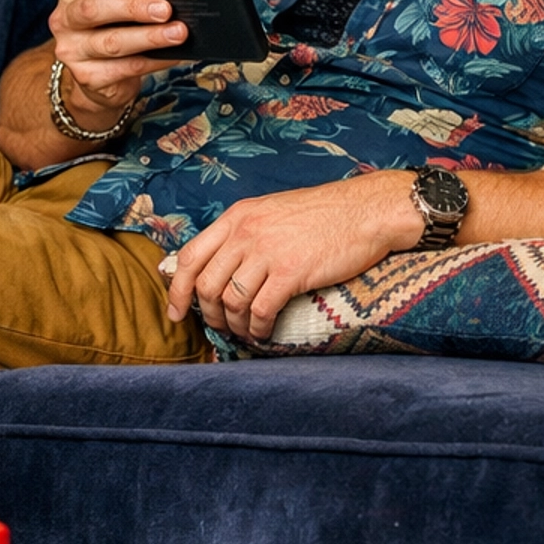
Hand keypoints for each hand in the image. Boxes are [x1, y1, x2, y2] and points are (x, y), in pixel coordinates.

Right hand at [49, 0, 189, 121]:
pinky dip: (155, 60)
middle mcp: (64, 20)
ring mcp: (73, 51)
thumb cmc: (112, 26)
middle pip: (92, 9)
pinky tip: (173, 54)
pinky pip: (127, 68)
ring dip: (150, 37)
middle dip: (131, 8)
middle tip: (164, 9)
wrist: (99, 76)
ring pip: (112, 43)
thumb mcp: (111, 2)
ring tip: (178, 32)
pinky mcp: (88, 77)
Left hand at [164, 176, 421, 342]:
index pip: (190, 257)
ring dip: (234, 325)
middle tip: (219, 329)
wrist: (367, 209)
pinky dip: (258, 329)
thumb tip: (221, 267)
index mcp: (237, 217)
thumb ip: (244, 234)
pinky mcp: (292, 271)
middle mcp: (245, 232)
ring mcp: (267, 251)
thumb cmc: (325, 214)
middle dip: (207, 314)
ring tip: (245, 332)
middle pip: (205, 284)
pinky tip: (264, 334)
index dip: (177, 290)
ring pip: (230, 301)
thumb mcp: (272, 213)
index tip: (176, 313)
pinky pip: (260, 310)